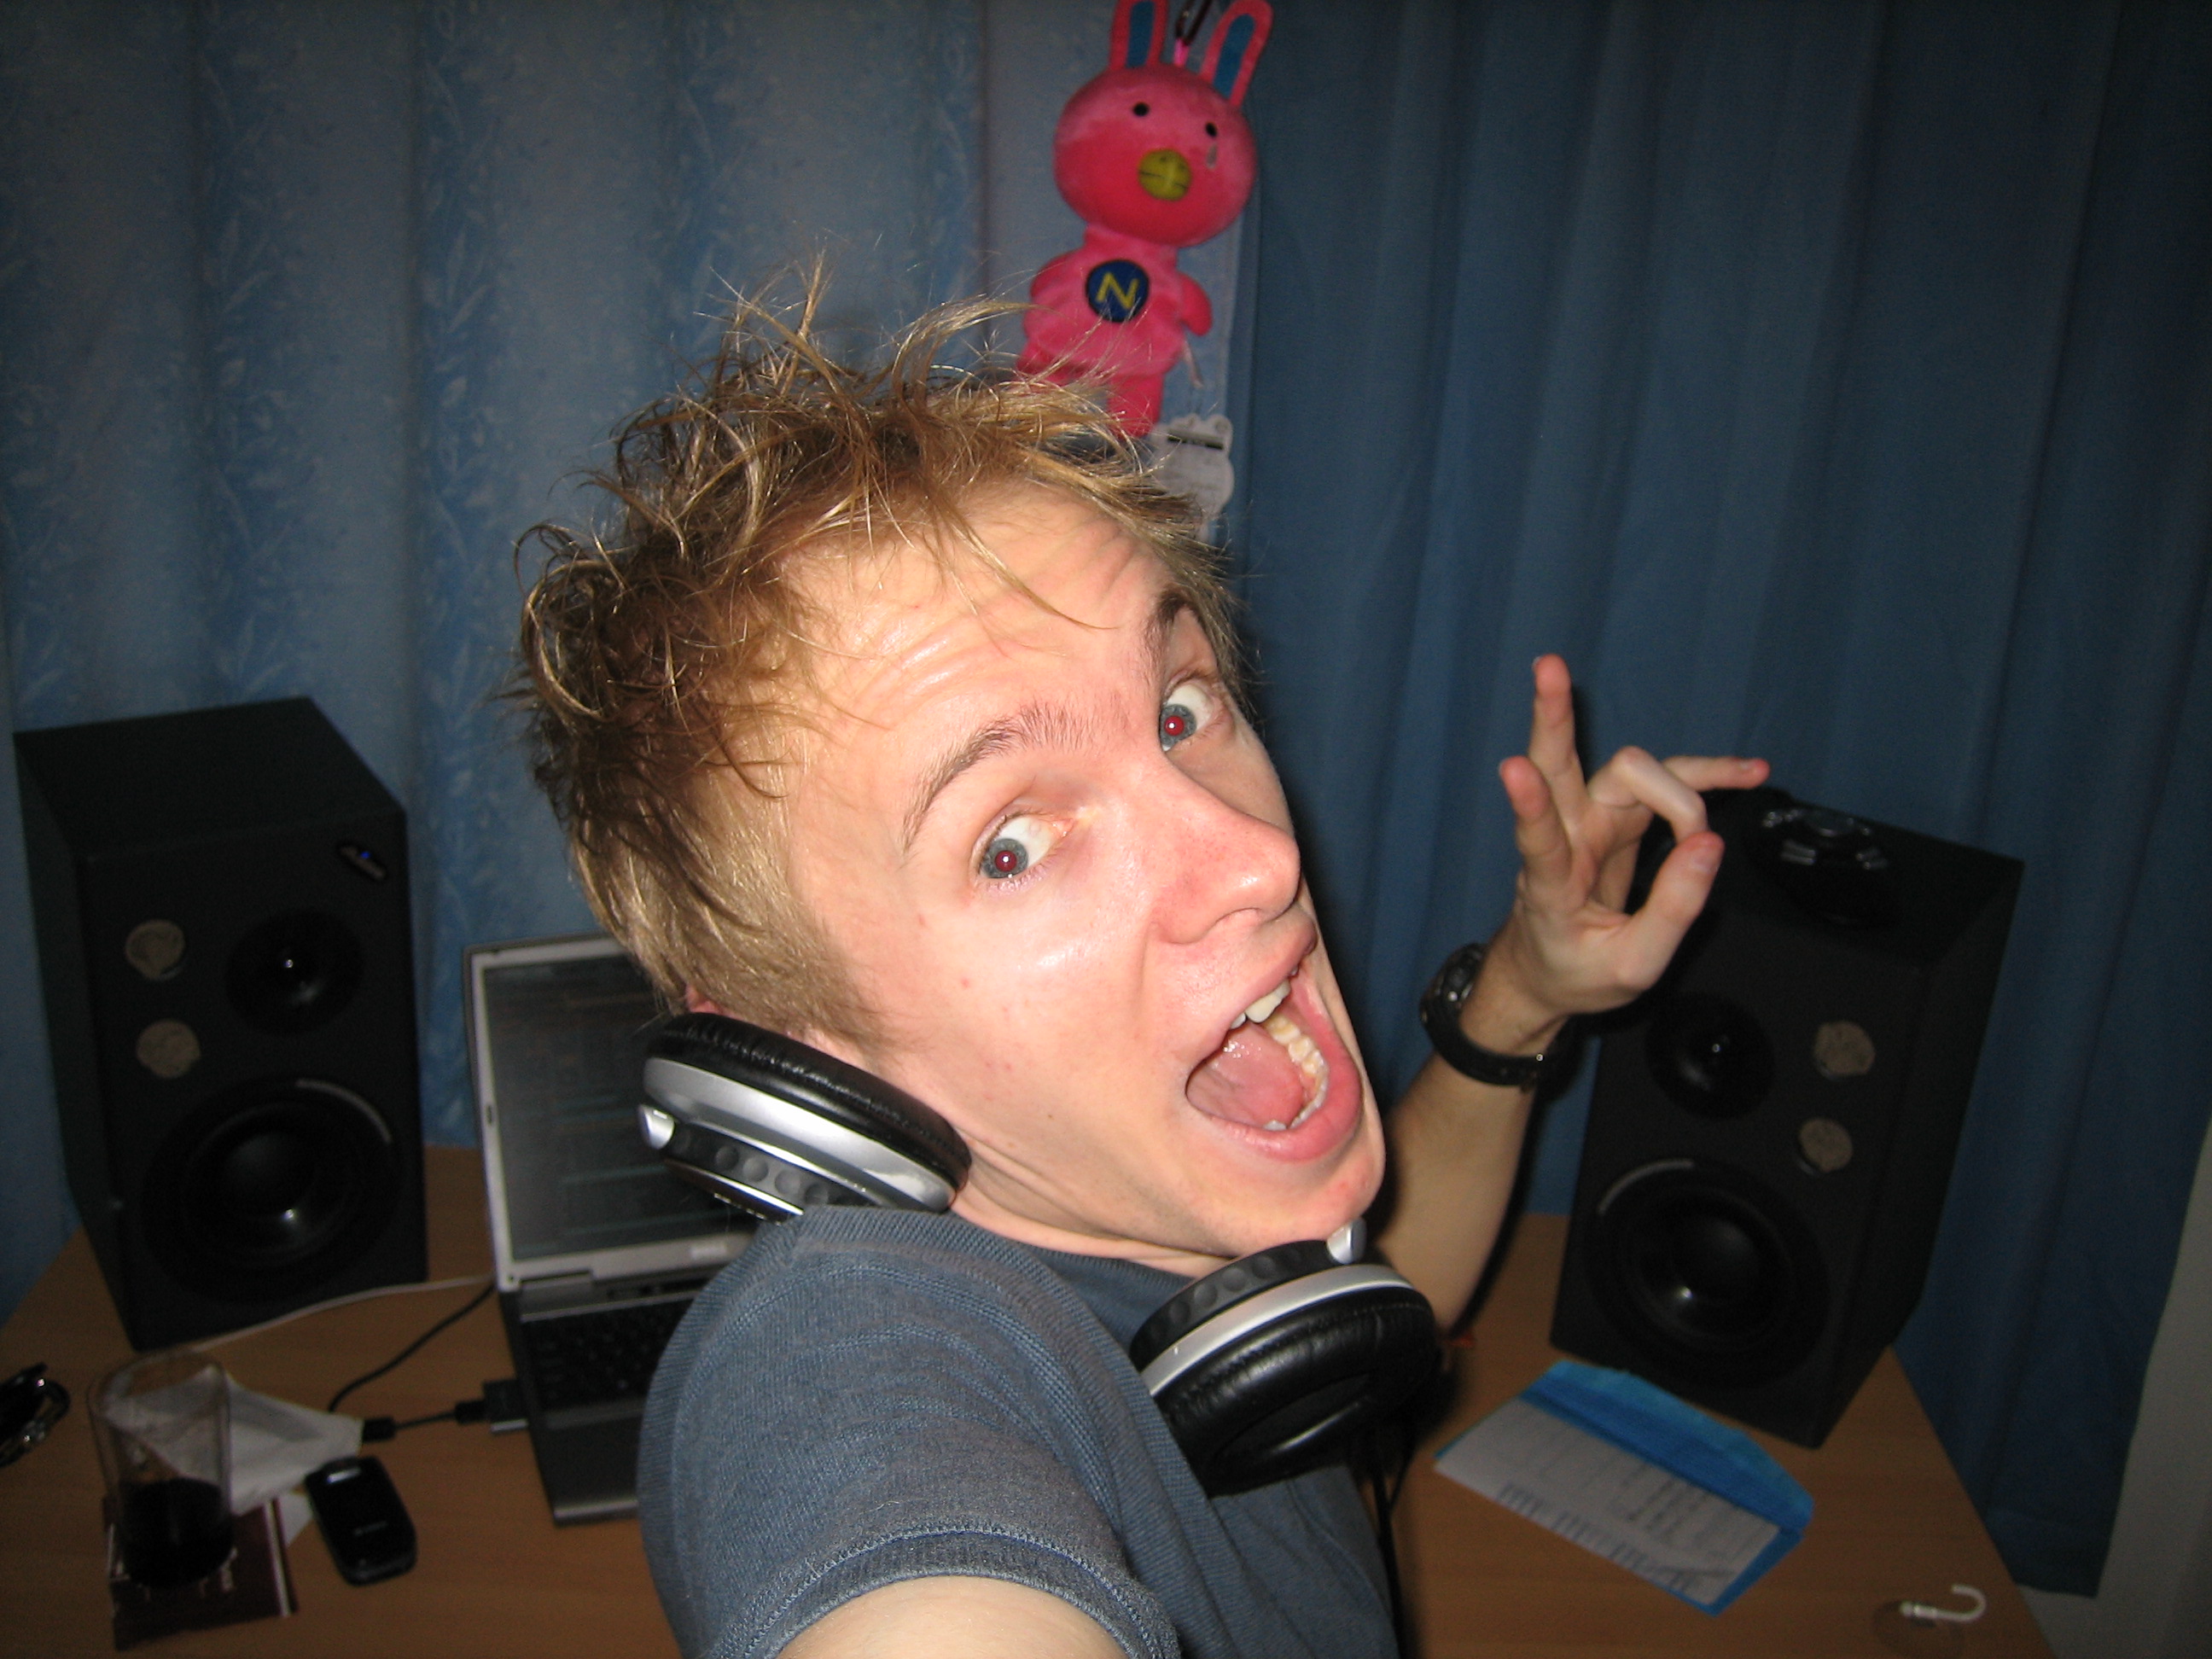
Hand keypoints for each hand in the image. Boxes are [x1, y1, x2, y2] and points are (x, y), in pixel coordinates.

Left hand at [1471, 655, 1767, 1050]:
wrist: (1545, 972)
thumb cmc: (1578, 971)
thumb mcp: (1633, 967)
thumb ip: (1673, 911)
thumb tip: (1708, 844)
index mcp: (1551, 888)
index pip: (1539, 842)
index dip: (1529, 806)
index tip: (1513, 771)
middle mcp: (1565, 839)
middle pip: (1557, 766)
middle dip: (1555, 716)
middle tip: (1549, 666)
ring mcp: (1588, 821)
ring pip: (1625, 769)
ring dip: (1684, 771)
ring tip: (1746, 774)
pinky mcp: (1614, 817)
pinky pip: (1660, 785)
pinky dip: (1703, 778)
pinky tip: (1747, 772)